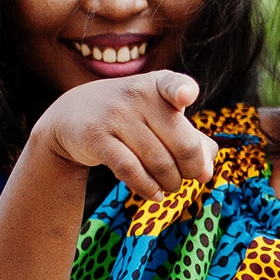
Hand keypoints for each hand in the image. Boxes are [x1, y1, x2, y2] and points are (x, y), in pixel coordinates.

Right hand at [30, 71, 217, 202]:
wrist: (73, 115)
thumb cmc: (132, 117)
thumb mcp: (161, 117)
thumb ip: (193, 140)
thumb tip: (206, 173)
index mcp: (159, 84)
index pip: (175, 84)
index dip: (182, 91)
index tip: (185, 98)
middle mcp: (137, 94)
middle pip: (182, 143)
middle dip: (191, 169)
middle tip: (188, 177)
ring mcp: (115, 114)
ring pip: (159, 162)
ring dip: (171, 183)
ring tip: (170, 186)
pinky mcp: (96, 137)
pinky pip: (131, 170)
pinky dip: (148, 188)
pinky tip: (155, 194)